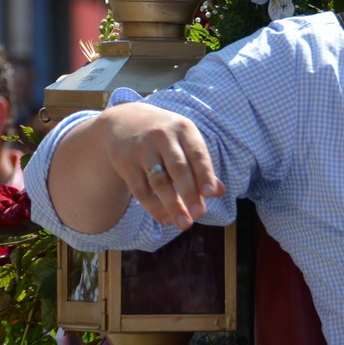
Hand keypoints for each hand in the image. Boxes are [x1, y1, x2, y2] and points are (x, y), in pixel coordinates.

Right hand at [97, 103, 224, 228]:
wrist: (124, 120)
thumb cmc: (164, 135)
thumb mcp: (184, 140)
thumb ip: (201, 165)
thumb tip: (219, 192)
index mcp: (183, 129)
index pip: (197, 153)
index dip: (204, 174)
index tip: (210, 194)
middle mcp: (162, 136)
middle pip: (178, 169)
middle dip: (190, 194)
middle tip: (200, 215)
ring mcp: (142, 149)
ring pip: (159, 182)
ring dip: (173, 206)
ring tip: (184, 224)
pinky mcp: (125, 163)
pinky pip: (141, 190)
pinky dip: (154, 208)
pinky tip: (166, 219)